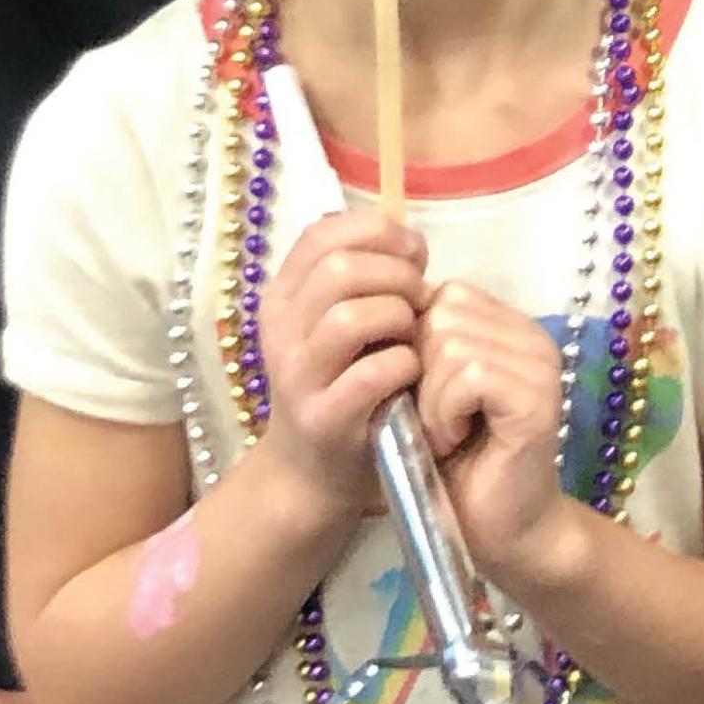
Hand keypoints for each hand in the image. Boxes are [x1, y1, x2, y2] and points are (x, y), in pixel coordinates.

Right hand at [250, 213, 427, 514]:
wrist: (313, 471)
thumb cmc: (341, 384)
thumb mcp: (335, 325)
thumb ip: (360, 280)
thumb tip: (409, 241)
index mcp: (283, 297)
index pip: (320, 234)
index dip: (376, 231)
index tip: (415, 252)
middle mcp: (280, 331)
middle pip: (338, 270)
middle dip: (396, 274)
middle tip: (422, 296)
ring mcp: (298, 376)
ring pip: (349, 316)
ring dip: (399, 317)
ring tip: (417, 333)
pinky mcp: (324, 418)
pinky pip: (372, 373)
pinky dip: (405, 363)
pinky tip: (414, 370)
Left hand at [415, 278, 602, 579]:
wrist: (502, 532)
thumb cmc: (458, 467)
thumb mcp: (431, 394)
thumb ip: (423, 349)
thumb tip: (389, 313)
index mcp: (510, 330)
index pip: (446, 294)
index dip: (417, 343)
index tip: (426, 396)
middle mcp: (532, 339)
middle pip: (443, 312)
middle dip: (420, 369)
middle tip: (437, 420)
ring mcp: (539, 367)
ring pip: (450, 343)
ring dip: (430, 399)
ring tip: (446, 435)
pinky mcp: (536, 400)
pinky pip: (469, 374)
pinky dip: (444, 413)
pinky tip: (454, 442)